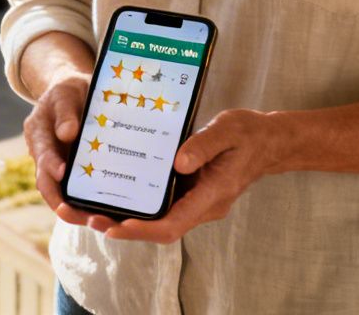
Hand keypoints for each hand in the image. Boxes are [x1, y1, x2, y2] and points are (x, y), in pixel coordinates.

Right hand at [22, 69, 90, 214]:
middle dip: (58, 201)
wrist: (73, 92)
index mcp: (38, 133)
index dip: (50, 164)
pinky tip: (104, 214)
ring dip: (73, 209)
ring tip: (93, 221)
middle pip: (46, 182)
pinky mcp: (72, 172)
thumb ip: (66, 111)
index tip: (62, 172)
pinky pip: (76, 191)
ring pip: (61, 192)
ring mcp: (57, 165)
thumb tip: (67, 134)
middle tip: (72, 213)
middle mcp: (44, 153)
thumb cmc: (70, 90)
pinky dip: (86, 203)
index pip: (42, 152)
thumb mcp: (67, 92)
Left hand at [71, 109, 293, 243]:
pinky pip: (163, 206)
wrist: (267, 141)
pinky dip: (139, 205)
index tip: (118, 225)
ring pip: (159, 220)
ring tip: (93, 210)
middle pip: (161, 228)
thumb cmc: (248, 133)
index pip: (174, 224)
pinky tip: (116, 192)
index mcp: (212, 195)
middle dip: (126, 227)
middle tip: (90, 219)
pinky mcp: (191, 194)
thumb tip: (177, 163)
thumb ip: (203, 145)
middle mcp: (203, 206)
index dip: (145, 229)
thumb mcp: (227, 129)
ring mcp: (197, 202)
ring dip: (128, 219)